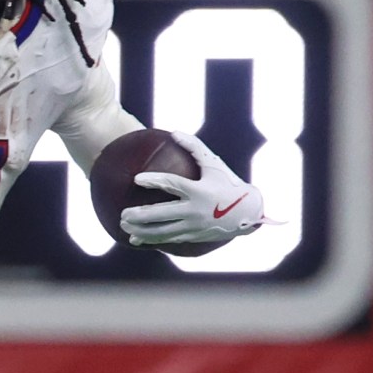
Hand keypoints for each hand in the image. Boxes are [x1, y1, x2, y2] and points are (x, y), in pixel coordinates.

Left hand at [119, 129, 264, 248]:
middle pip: (162, 214)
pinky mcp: (193, 236)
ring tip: (122, 224)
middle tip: (123, 213)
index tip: (137, 179)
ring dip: (141, 230)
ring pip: (162, 231)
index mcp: (199, 190)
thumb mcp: (215, 164)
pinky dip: (150, 240)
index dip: (154, 181)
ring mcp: (193, 226)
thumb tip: (174, 132)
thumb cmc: (228, 183)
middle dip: (140, 215)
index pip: (173, 184)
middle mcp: (195, 210)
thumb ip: (195, 147)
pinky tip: (135, 239)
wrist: (249, 213)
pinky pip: (168, 239)